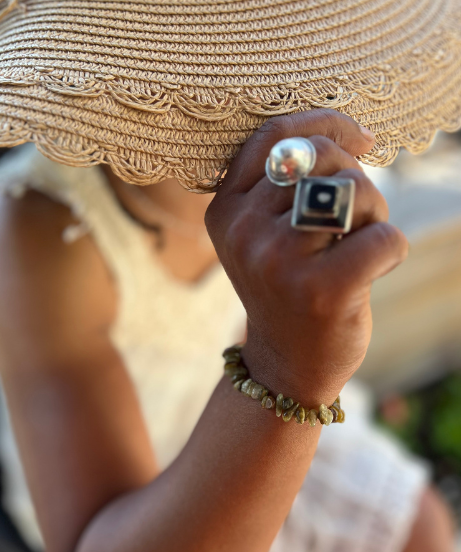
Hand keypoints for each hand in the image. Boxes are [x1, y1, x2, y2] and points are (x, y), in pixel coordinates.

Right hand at [205, 109, 407, 403]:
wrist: (286, 363)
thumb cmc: (287, 287)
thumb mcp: (264, 233)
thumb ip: (287, 183)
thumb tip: (353, 135)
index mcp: (225, 209)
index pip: (274, 135)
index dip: (326, 123)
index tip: (363, 138)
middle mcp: (243, 231)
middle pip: (322, 159)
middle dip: (354, 179)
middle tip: (354, 217)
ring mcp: (278, 261)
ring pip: (354, 191)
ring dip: (373, 213)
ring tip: (357, 245)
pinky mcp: (320, 291)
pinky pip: (384, 237)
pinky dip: (391, 249)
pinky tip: (371, 271)